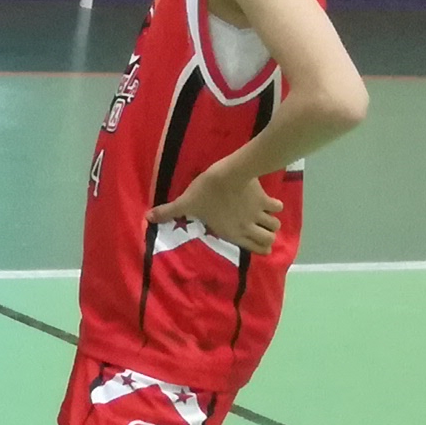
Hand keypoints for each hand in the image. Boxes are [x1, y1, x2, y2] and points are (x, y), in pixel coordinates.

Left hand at [152, 170, 280, 253]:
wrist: (227, 175)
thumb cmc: (205, 192)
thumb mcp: (185, 203)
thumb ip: (169, 213)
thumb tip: (147, 218)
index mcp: (232, 232)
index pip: (255, 249)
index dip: (259, 249)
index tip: (258, 245)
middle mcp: (248, 226)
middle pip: (269, 240)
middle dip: (268, 237)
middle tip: (261, 231)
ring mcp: (259, 213)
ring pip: (275, 225)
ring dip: (272, 223)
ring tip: (265, 218)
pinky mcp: (265, 199)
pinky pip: (278, 207)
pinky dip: (275, 206)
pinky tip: (270, 202)